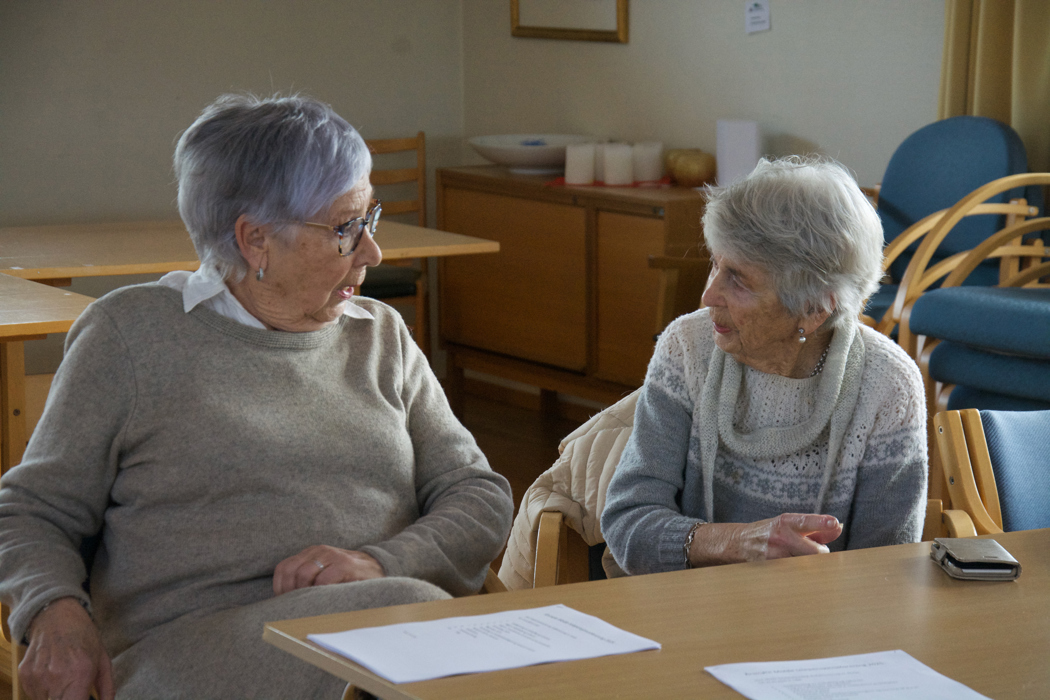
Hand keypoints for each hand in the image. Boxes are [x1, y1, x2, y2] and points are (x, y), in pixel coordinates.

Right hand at [19, 597, 113, 699]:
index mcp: (80, 672)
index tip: (84, 698)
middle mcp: (56, 676)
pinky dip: (44, 691)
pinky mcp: (24, 675)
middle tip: (76, 690)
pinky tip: (52, 674)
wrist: (56, 615)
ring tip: (64, 678)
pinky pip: (34, 695)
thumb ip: (107, 687)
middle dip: (70, 699)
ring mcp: (37, 676)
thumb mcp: (103, 659)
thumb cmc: (84, 636)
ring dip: (56, 696)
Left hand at [273, 545, 384, 595]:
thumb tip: (283, 602)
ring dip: (303, 593)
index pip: (284, 568)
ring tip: (310, 605)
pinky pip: (323, 580)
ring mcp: (332, 556)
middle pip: (291, 571)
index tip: (286, 603)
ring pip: (304, 574)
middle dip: (290, 593)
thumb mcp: (324, 573)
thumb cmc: (346, 578)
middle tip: (298, 607)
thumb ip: (307, 580)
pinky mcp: (345, 565)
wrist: (377, 569)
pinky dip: (319, 593)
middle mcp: (319, 551)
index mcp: (311, 553)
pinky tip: (324, 601)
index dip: (280, 588)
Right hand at [688, 513, 842, 566]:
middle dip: (821, 556)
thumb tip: (837, 529)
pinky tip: (793, 575)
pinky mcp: (770, 571)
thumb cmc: (768, 534)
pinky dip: (798, 578)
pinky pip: (794, 578)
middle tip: (816, 556)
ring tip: (802, 564)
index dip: (821, 523)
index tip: (834, 523)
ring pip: (807, 568)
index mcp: (786, 522)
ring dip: (810, 569)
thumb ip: (814, 529)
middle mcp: (780, 537)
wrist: (736, 543)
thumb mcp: (789, 525)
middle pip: (815, 553)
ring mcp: (774, 556)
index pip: (806, 522)